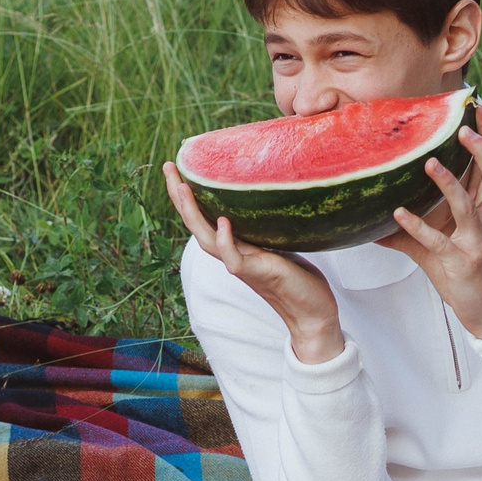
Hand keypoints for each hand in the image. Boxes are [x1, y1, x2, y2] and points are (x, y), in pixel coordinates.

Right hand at [164, 162, 344, 364]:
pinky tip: (222, 223)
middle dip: (179, 196)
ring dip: (192, 213)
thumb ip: (269, 226)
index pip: (205, 217)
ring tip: (183, 187)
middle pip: (196, 224)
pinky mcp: (257, 273)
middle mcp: (233, 254)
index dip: (189, 195)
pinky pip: (234, 259)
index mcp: (236, 245)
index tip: (179, 166)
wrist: (312, 314)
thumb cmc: (300, 280)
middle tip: (169, 167)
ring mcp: (243, 265)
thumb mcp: (282, 242)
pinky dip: (226, 241)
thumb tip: (273, 194)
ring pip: (207, 240)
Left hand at [381, 103, 481, 338]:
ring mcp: (474, 240)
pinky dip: (419, 227)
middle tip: (466, 123)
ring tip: (431, 161)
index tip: (480, 109)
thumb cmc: (461, 273)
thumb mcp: (433, 247)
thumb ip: (407, 232)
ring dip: (450, 182)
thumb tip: (372, 223)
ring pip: (468, 204)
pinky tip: (400, 214)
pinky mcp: (461, 261)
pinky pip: (438, 241)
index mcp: (480, 210)